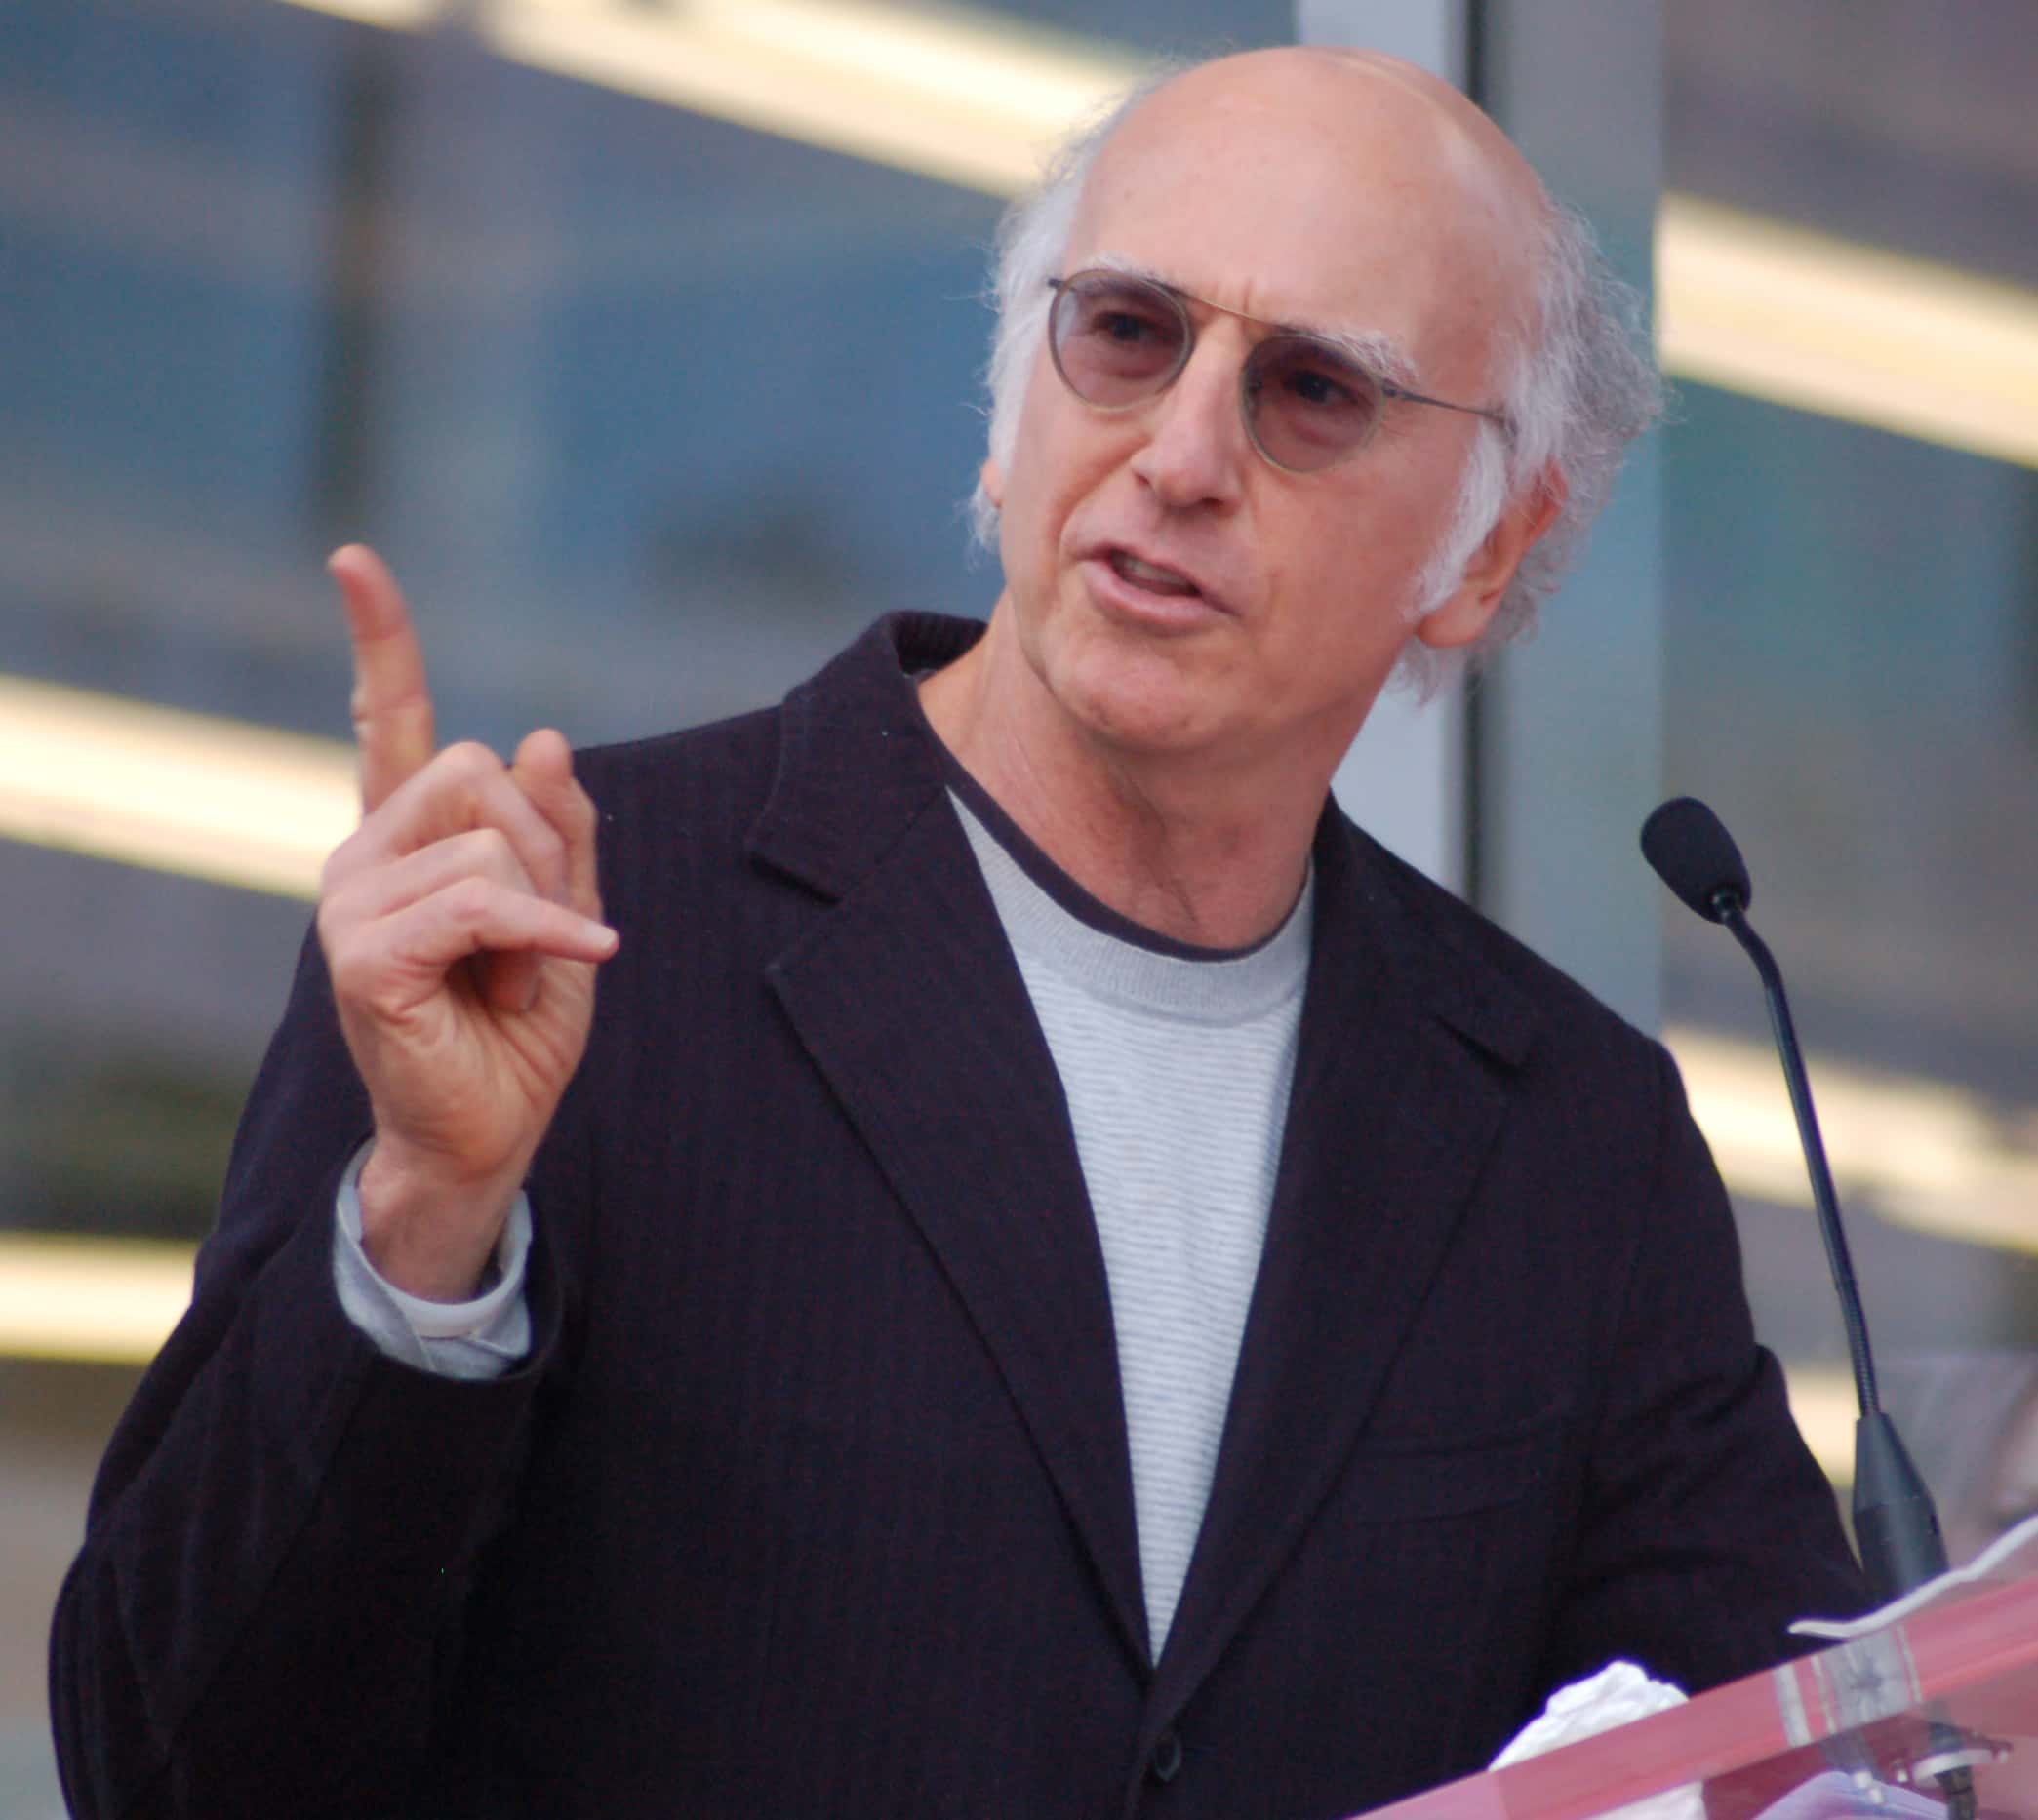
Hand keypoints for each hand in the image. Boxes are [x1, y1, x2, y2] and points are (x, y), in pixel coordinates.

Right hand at [316, 546, 617, 1299]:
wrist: (489, 1129)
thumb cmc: (519, 1025)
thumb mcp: (566, 911)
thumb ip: (563, 831)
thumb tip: (545, 736)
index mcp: (408, 838)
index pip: (391, 721)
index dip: (380, 640)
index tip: (352, 558)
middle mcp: (364, 854)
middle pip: (481, 773)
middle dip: (546, 851)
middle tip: (539, 936)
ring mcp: (352, 903)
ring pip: (490, 841)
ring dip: (542, 914)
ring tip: (517, 978)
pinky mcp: (363, 956)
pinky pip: (483, 901)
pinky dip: (543, 938)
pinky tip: (563, 972)